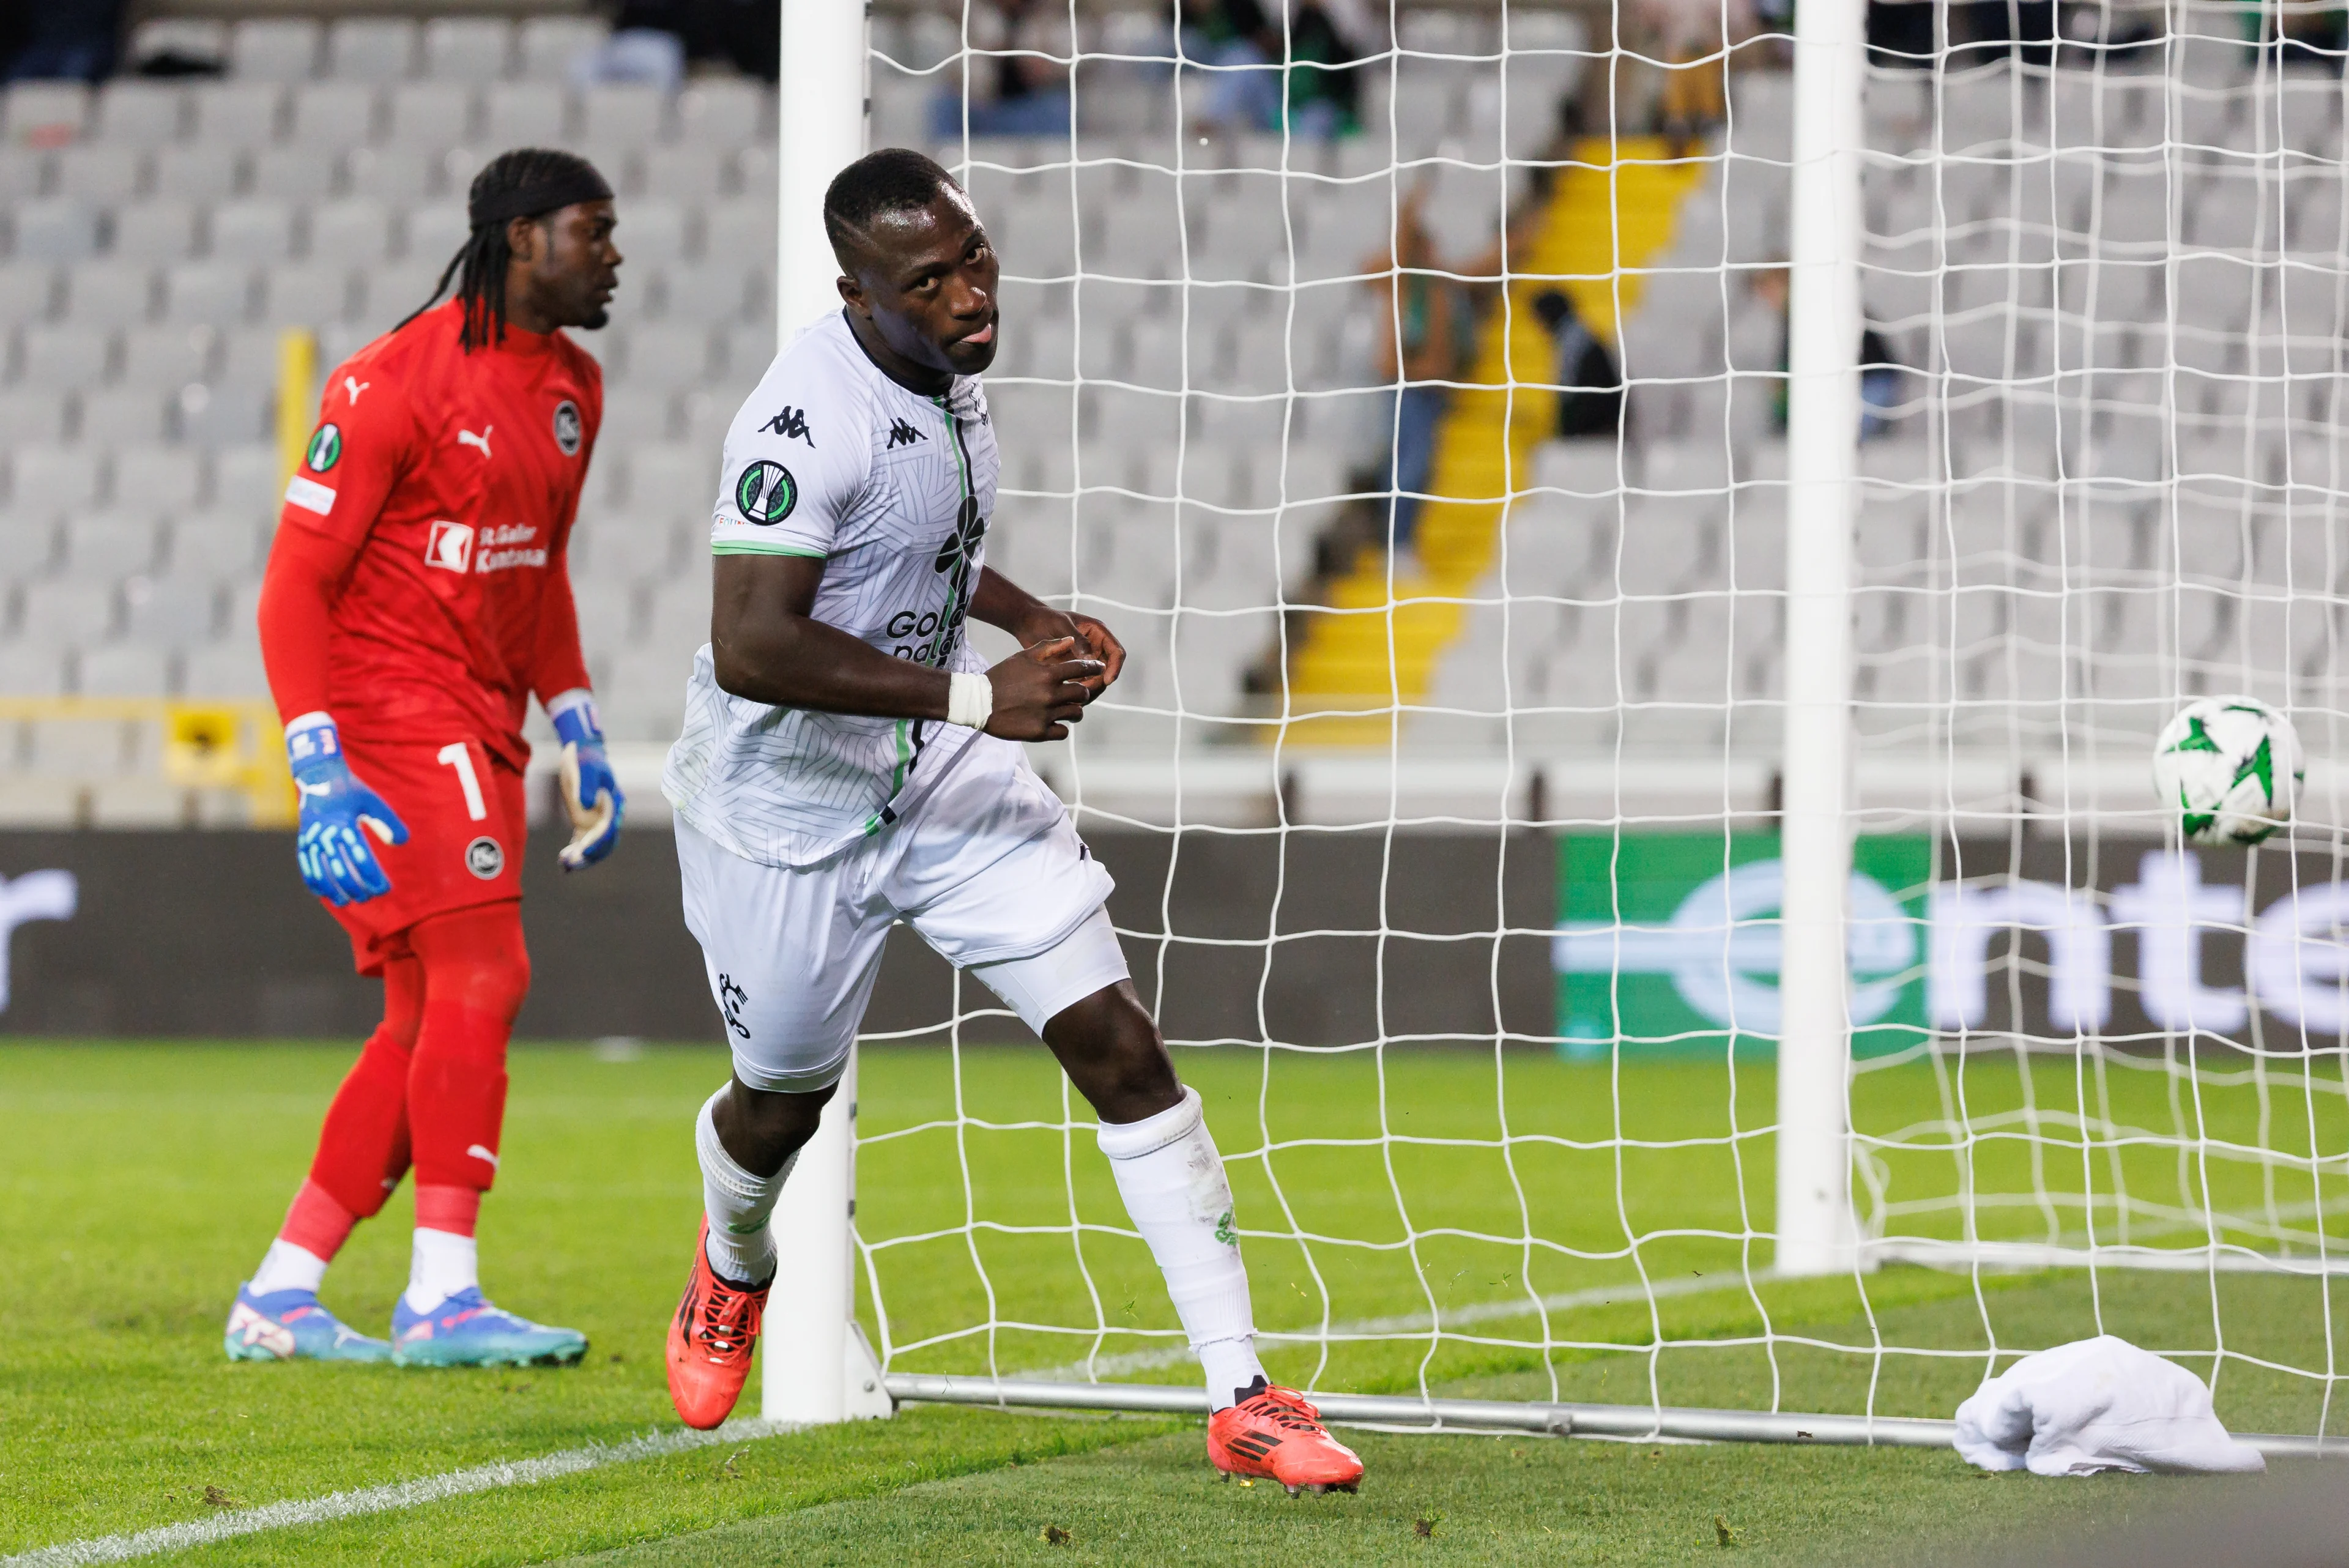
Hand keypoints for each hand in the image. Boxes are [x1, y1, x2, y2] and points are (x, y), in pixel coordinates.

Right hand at [288, 718, 408, 905]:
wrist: (319, 777)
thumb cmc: (351, 790)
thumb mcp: (373, 801)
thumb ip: (388, 822)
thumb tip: (401, 843)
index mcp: (343, 824)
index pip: (360, 858)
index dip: (372, 876)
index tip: (384, 888)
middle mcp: (324, 834)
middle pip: (340, 869)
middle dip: (355, 887)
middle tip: (369, 897)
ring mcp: (310, 839)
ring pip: (320, 871)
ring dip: (333, 890)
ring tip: (345, 902)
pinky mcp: (303, 840)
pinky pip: (305, 866)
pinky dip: (314, 881)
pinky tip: (323, 894)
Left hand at [552, 698, 622, 870]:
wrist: (582, 752)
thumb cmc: (587, 758)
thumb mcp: (587, 768)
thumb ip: (588, 785)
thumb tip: (586, 805)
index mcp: (614, 803)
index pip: (609, 829)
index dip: (598, 843)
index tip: (584, 852)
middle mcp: (609, 816)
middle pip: (604, 843)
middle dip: (589, 856)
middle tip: (571, 863)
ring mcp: (597, 820)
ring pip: (593, 847)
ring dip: (581, 859)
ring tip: (564, 866)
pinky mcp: (585, 822)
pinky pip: (582, 842)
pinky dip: (575, 852)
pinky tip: (562, 861)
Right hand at [982, 636, 1102, 741]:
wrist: (977, 702)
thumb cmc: (1001, 676)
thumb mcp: (1022, 657)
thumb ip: (1048, 648)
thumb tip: (1071, 641)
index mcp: (1048, 674)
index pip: (1082, 669)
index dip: (1094, 669)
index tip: (1099, 670)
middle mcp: (1050, 694)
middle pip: (1083, 694)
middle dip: (1083, 692)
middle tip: (1077, 693)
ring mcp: (1046, 715)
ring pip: (1076, 713)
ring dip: (1074, 710)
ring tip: (1067, 709)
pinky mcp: (1039, 732)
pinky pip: (1063, 732)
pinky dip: (1061, 728)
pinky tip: (1054, 723)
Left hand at [1013, 607, 1124, 696]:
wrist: (1027, 624)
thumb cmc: (1044, 618)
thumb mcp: (1061, 625)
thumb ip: (1078, 640)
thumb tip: (1090, 658)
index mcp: (1097, 633)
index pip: (1116, 652)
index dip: (1115, 667)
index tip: (1106, 680)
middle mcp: (1095, 647)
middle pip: (1108, 671)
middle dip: (1099, 683)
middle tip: (1084, 692)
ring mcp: (1085, 660)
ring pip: (1096, 681)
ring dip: (1089, 691)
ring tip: (1074, 698)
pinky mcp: (1074, 670)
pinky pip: (1082, 684)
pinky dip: (1078, 693)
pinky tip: (1066, 699)